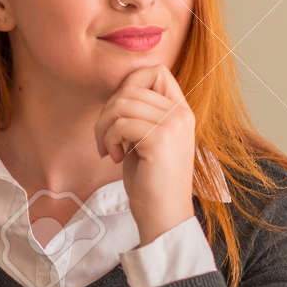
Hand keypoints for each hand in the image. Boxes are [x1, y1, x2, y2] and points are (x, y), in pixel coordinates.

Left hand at [93, 64, 196, 243]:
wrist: (164, 215)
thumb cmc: (151, 181)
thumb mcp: (147, 139)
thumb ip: (140, 114)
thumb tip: (117, 93)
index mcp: (181, 111)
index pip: (155, 71)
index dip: (129, 86)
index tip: (120, 116)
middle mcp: (181, 114)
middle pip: (130, 88)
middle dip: (107, 113)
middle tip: (106, 140)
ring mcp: (173, 125)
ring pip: (121, 104)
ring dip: (105, 128)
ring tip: (110, 149)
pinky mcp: (159, 139)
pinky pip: (120, 124)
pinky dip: (109, 140)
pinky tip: (115, 157)